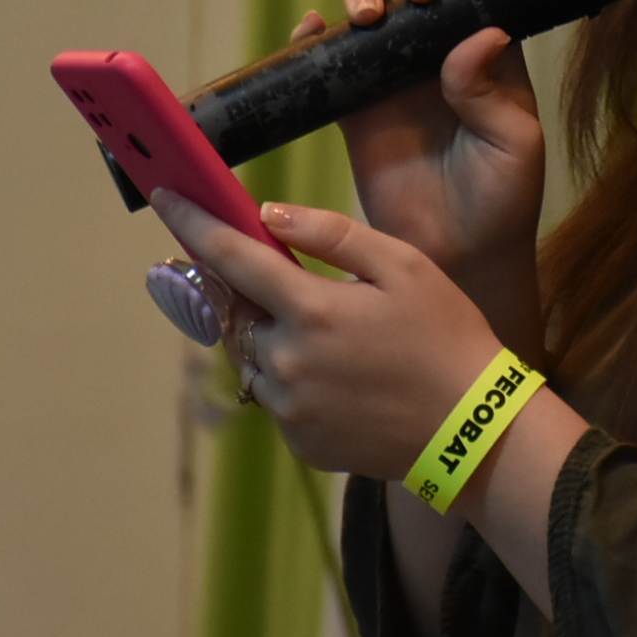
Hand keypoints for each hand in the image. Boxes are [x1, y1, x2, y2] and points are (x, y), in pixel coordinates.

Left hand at [155, 190, 586, 619]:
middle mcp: (286, 361)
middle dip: (249, 290)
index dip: (192, 222)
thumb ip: (332, 235)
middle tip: (293, 283)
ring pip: (254, 356)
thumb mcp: (403, 266)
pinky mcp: (299, 442)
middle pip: (237, 310)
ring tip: (337, 338)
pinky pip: (277, 396)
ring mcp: (289, 408)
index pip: (231, 256)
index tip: (162, 195)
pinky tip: (345, 376)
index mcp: (311, 310)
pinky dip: (293, 377)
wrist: (474, 429)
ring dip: (273, 336)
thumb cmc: (446, 335)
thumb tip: (268, 214)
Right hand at [311, 0, 547, 348]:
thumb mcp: (514, 146)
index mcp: (489, 48)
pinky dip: (313, 35)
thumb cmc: (501, 200)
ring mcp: (393, 73)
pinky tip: (312, 30)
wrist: (455, 258)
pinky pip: (327, 57)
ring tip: (366, 18)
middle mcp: (440, 49)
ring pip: (372, 7)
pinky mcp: (353, 105)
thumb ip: (492, 92)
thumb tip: (480, 35)